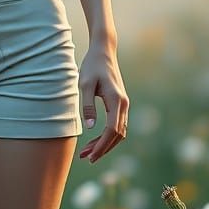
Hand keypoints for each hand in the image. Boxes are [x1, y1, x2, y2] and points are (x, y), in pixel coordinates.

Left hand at [77, 42, 127, 163]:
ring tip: (87, 152)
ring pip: (118, 132)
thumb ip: (88, 106)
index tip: (90, 156)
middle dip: (102, 148)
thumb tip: (90, 128)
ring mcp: (123, 104)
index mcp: (116, 100)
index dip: (101, 146)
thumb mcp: (85, 84)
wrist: (103, 51)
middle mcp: (123, 104)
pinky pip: (117, 125)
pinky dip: (107, 136)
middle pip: (117, 135)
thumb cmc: (92, 66)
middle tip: (85, 158)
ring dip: (105, 144)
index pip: (112, 130)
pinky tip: (94, 140)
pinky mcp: (120, 103)